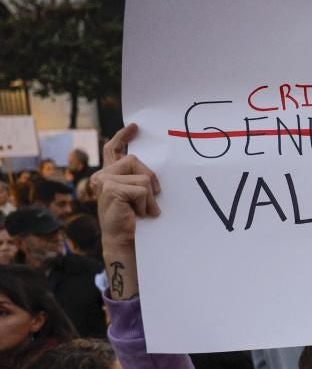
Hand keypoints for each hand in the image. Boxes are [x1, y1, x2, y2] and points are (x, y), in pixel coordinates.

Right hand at [96, 124, 162, 241]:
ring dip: (149, 197)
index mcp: (108, 176)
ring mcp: (104, 181)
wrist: (123, 241)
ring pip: (143, 177)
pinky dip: (147, 204)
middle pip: (135, 159)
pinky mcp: (111, 189)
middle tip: (148, 200)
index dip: (123, 136)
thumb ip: (137, 178)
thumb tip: (151, 169)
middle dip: (149, 179)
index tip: (134, 127)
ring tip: (141, 211)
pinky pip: (143, 189)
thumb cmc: (133, 220)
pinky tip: (139, 214)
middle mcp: (102, 176)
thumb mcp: (137, 195)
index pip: (114, 150)